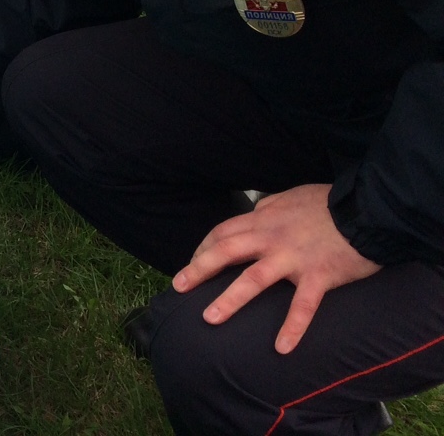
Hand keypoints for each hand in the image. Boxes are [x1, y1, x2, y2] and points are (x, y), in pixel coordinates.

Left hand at [173, 184, 380, 353]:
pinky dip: (292, 327)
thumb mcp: (291, 196)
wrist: (367, 210)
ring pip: (253, 279)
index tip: (193, 263)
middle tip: (178, 287)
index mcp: (264, 219)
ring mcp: (293, 258)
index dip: (205, 248)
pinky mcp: (319, 276)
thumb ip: (270, 207)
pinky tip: (281, 348)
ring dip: (230, 300)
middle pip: (226, 251)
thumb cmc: (329, 203)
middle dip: (199, 269)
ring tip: (210, 318)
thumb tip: (257, 209)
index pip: (223, 232)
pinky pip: (303, 305)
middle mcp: (271, 238)